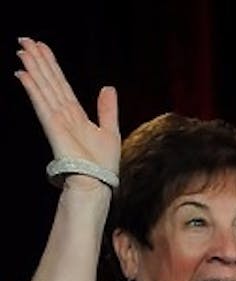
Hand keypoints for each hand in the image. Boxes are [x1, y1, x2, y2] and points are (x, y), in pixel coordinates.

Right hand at [14, 37, 119, 178]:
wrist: (97, 182)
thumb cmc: (102, 163)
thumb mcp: (110, 130)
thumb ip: (107, 109)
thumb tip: (108, 88)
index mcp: (76, 114)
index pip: (61, 84)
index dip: (51, 66)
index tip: (41, 47)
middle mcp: (63, 114)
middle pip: (49, 82)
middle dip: (38, 61)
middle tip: (25, 40)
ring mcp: (56, 120)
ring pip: (44, 88)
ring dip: (33, 69)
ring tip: (22, 50)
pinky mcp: (53, 127)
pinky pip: (42, 104)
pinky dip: (33, 89)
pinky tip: (24, 74)